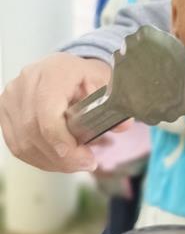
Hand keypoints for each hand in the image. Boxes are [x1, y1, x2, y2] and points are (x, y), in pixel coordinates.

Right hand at [0, 53, 111, 172]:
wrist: (65, 69)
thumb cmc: (87, 77)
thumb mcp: (106, 85)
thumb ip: (114, 105)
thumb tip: (124, 125)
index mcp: (53, 72)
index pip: (47, 113)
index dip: (61, 141)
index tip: (83, 158)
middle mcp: (26, 82)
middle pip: (34, 131)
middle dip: (62, 157)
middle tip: (87, 164)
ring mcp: (11, 97)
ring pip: (24, 143)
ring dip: (51, 161)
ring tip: (75, 163)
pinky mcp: (4, 111)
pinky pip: (17, 145)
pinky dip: (39, 158)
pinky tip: (58, 161)